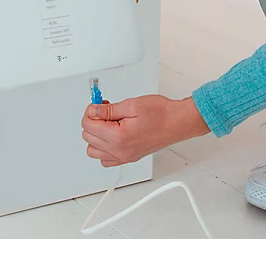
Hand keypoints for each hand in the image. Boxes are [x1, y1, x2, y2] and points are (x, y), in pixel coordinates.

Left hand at [81, 94, 209, 166]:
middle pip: (88, 138)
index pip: (88, 126)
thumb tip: (92, 110)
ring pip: (93, 151)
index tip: (98, 105)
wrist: (177, 122)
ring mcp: (124, 156)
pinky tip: (111, 135)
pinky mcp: (129, 158)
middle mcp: (120, 151)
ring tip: (107, 122)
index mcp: (118, 137)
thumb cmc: (160, 114)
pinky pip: (106, 159)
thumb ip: (108, 110)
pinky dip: (103, 148)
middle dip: (93, 121)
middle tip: (104, 110)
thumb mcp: (131, 105)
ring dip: (95, 136)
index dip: (91, 111)